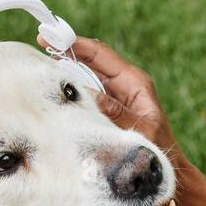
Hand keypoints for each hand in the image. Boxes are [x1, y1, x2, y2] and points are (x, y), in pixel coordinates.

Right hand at [44, 35, 182, 166]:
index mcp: (134, 82)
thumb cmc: (156, 149)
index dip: (76, 43)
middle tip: (42, 42)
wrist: (163, 170)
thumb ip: (112, 111)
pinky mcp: (108, 108)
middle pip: (92, 59)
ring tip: (44, 65)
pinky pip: (87, 92)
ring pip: (87, 74)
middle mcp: (124, 84)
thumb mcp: (137, 128)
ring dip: (67, 70)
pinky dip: (72, 88)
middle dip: (68, 50)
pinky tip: (56, 88)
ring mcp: (116, 95)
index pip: (101, 54)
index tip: (54, 36)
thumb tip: (83, 92)